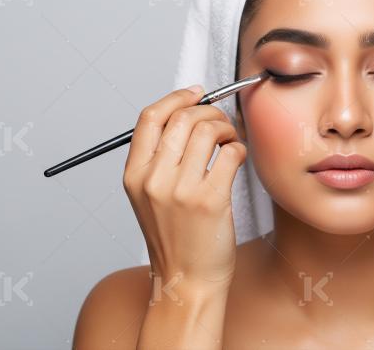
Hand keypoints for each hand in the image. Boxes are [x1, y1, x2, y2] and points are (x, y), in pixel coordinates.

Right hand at [122, 85, 245, 297]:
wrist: (186, 281)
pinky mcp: (210, 200)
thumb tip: (187, 115)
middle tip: (222, 123)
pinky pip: (231, 154)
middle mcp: (153, 180)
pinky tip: (237, 160)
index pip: (149, 118)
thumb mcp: (149, 197)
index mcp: (134, 175)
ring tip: (231, 142)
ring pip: (209, 131)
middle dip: (209, 112)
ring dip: (227, 129)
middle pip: (182, 118)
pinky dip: (240, 149)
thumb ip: (160, 159)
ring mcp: (181, 190)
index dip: (176, 98)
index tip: (197, 93)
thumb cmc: (175, 238)